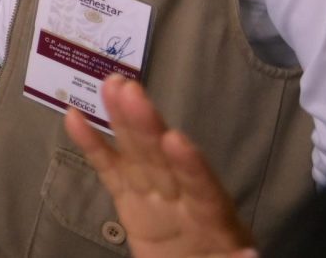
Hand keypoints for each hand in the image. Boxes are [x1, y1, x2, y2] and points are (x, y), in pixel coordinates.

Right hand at [65, 76, 255, 257]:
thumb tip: (250, 254)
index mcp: (216, 220)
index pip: (203, 190)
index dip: (190, 166)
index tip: (175, 138)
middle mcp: (184, 198)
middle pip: (164, 161)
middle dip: (147, 125)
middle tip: (130, 89)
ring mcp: (155, 196)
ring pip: (137, 154)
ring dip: (123, 119)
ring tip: (111, 85)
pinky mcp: (130, 201)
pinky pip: (110, 171)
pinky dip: (93, 145)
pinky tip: (75, 118)